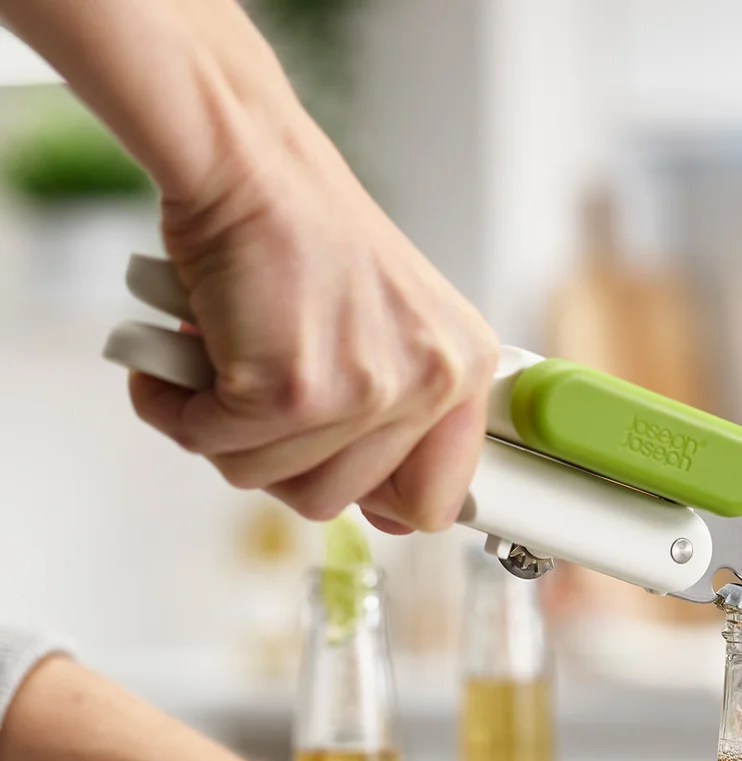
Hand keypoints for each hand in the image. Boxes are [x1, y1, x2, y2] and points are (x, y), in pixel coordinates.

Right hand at [129, 118, 497, 532]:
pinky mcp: (291, 391)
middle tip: (257, 396)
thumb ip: (400, 421)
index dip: (374, 500)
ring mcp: (364, 391)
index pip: (437, 503)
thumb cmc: (308, 238)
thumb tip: (390, 515)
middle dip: (279, 457)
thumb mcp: (394, 329)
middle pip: (335, 502)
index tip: (335, 468)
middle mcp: (429, 383)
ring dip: (227, 432)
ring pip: (272, 483)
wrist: (250, 162)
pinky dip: (177, 409)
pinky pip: (216, 446)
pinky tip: (180, 360)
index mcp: (463, 370)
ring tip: (222, 366)